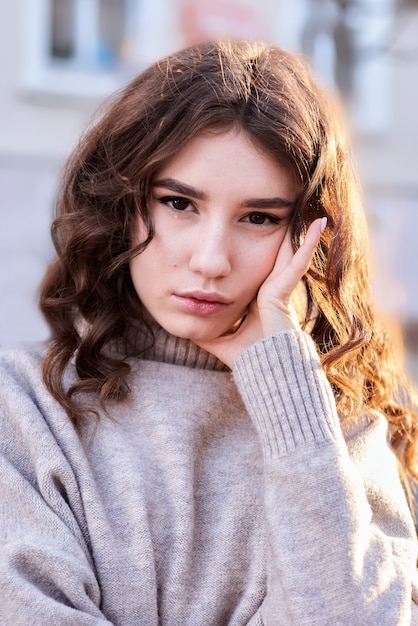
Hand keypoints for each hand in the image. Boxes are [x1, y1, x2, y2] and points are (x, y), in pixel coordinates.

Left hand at [195, 217, 325, 367]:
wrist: (266, 373)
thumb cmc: (248, 360)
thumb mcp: (220, 340)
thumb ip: (206, 330)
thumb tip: (187, 325)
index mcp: (260, 300)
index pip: (259, 269)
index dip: (260, 250)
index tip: (259, 231)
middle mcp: (272, 291)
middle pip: (275, 255)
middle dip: (281, 234)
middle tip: (286, 209)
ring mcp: (280, 290)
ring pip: (288, 253)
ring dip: (297, 231)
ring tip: (306, 206)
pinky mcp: (283, 292)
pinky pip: (297, 262)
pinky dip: (308, 243)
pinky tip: (318, 222)